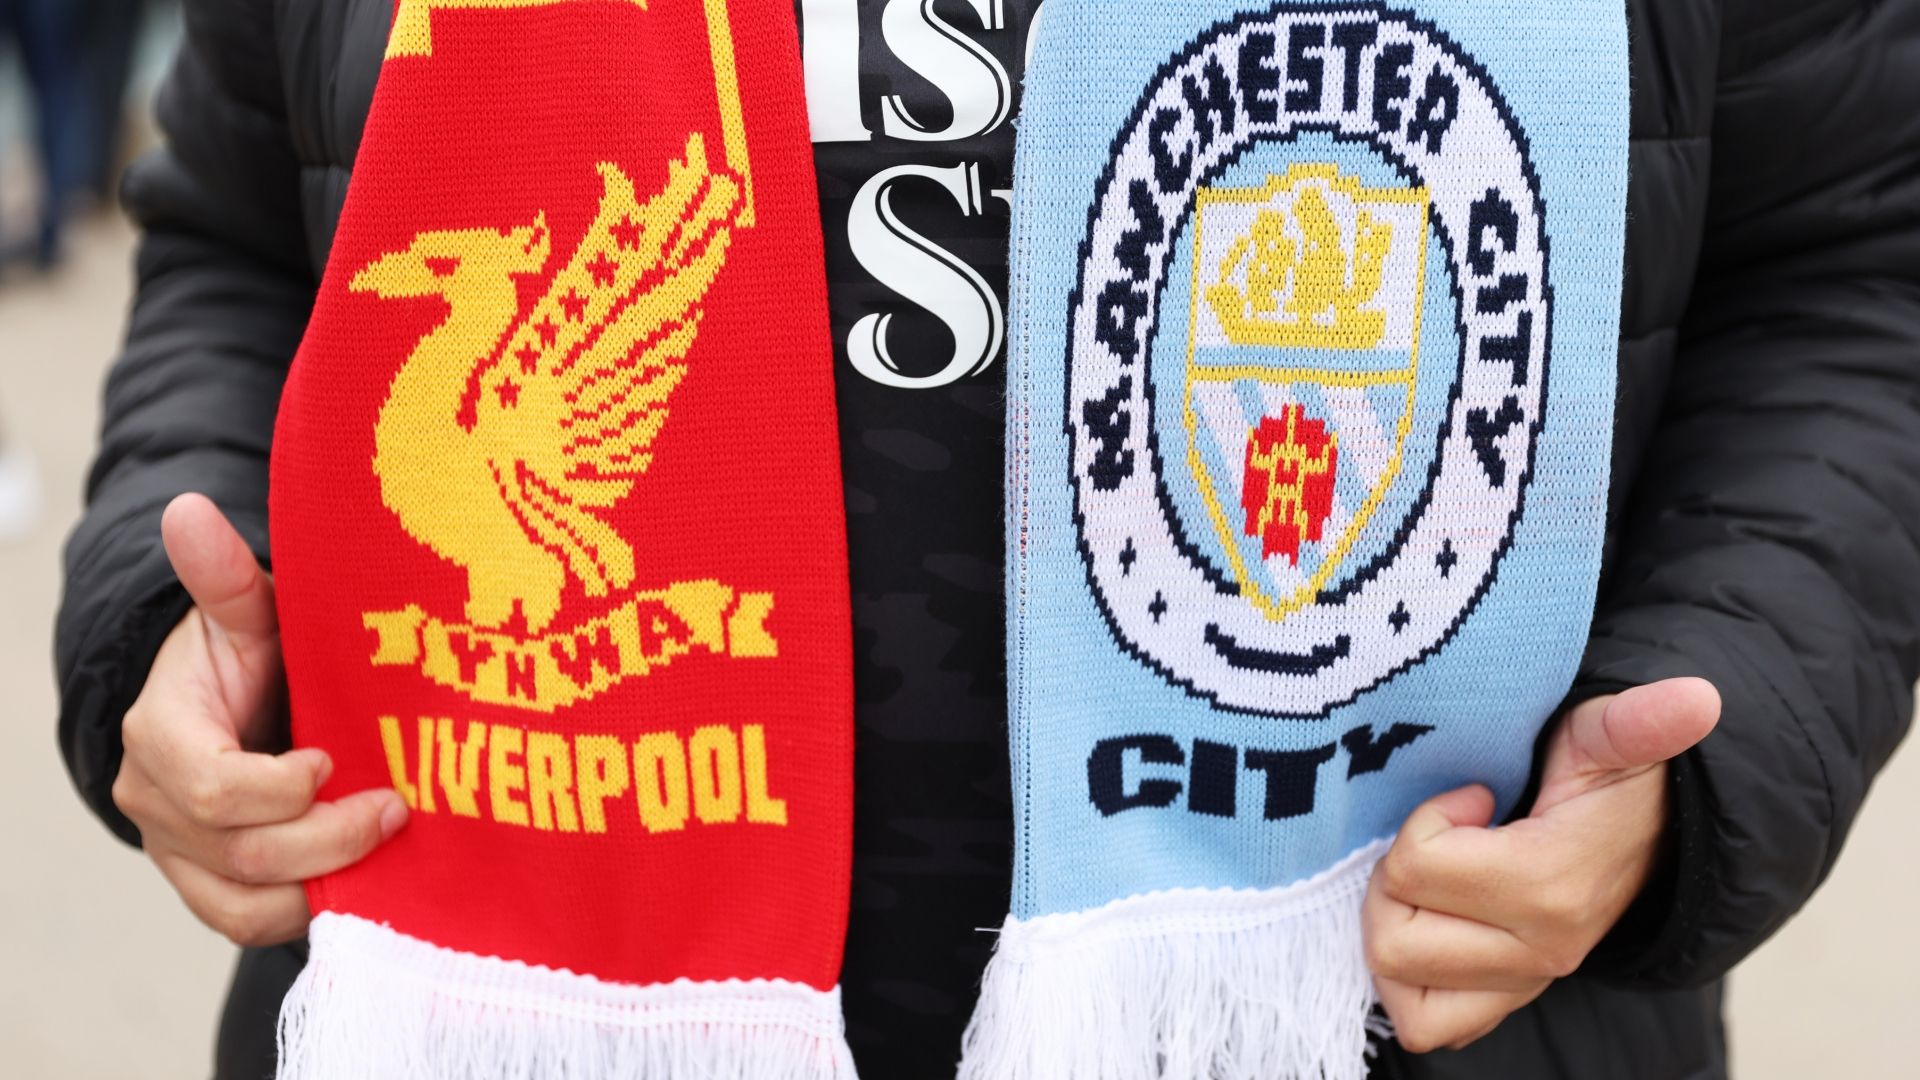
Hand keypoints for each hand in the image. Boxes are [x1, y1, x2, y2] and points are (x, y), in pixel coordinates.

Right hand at [111, 494, 407, 946]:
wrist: (233, 697)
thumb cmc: (247, 650)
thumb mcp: (243, 610)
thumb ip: (223, 573)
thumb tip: (188, 509)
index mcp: (162, 736)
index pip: (218, 788)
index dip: (285, 788)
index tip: (337, 760)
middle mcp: (159, 805)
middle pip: (245, 852)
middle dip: (329, 837)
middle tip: (398, 806)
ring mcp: (180, 853)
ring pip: (247, 902)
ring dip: (326, 880)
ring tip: (388, 844)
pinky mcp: (211, 885)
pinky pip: (250, 921)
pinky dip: (307, 909)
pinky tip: (365, 880)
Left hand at [1363, 677, 1719, 1052]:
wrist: (1652, 829)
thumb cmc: (1612, 775)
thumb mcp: (1614, 735)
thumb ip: (1641, 721)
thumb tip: (1698, 698)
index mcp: (1551, 888)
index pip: (1416, 870)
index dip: (1425, 822)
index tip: (1473, 797)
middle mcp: (1538, 950)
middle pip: (1395, 939)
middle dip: (1395, 878)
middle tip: (1436, 840)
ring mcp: (1522, 981)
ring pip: (1400, 983)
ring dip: (1394, 927)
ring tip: (1428, 879)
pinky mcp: (1507, 997)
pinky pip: (1427, 1021)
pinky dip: (1410, 977)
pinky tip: (1430, 918)